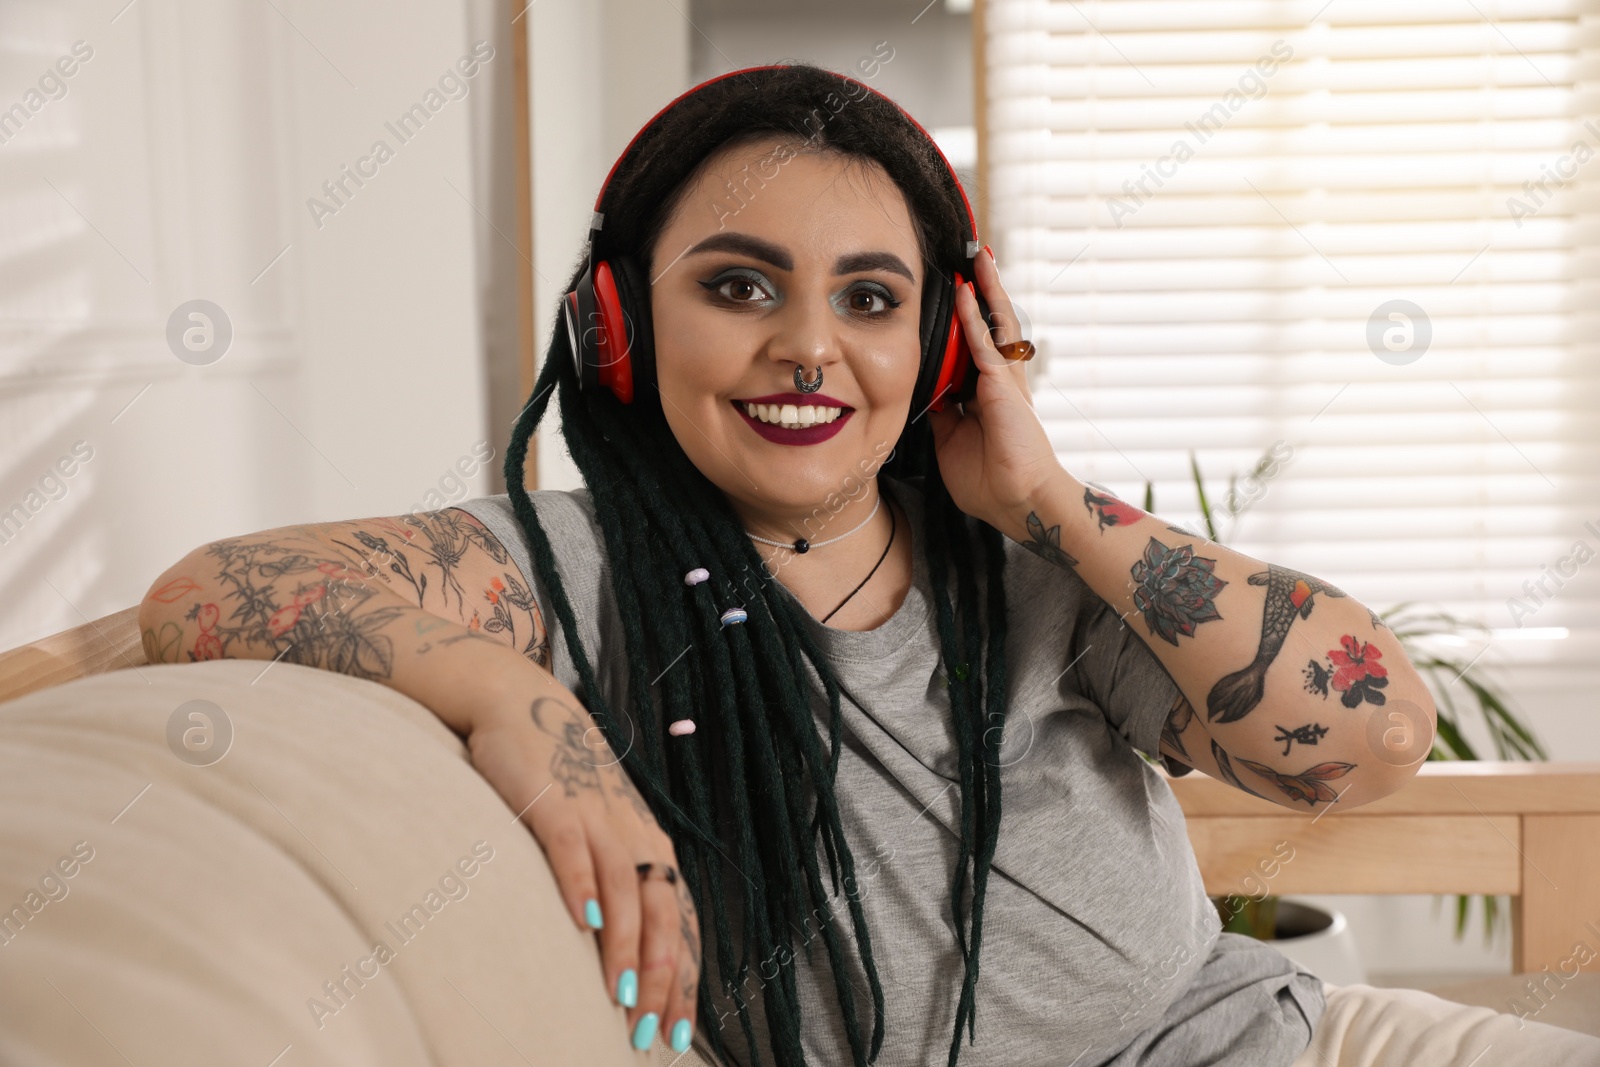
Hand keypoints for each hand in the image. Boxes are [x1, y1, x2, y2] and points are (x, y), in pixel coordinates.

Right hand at [468, 691, 699, 1052]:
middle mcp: (633, 836)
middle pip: (661, 911)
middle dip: (660, 975)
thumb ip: (616, 887)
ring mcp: (595, 818)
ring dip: (625, 942)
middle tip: (649, 1031)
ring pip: (623, 886)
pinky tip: (581, 921)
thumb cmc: (567, 786)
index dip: (681, 979)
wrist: (528, 707)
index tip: (677, 1035)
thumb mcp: (602, 837)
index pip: (679, 923)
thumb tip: (623, 958)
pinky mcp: (552, 802)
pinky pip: (571, 847)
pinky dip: (580, 883)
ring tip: (620, 993)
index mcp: (652, 849)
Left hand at [927, 247, 1060, 531]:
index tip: (954, 292)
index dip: (966, 320)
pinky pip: (986, 346)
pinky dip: (975, 317)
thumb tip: (926, 393)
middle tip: (973, 258)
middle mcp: (1000, 381)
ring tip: (978, 258)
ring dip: (986, 290)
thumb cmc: (989, 481)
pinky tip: (967, 292)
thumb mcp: (951, 442)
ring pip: (996, 325)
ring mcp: (1005, 382)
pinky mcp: (1004, 389)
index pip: (975, 346)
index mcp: (987, 395)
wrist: (1015, 502)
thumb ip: (941, 414)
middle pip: (991, 326)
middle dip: (983, 292)